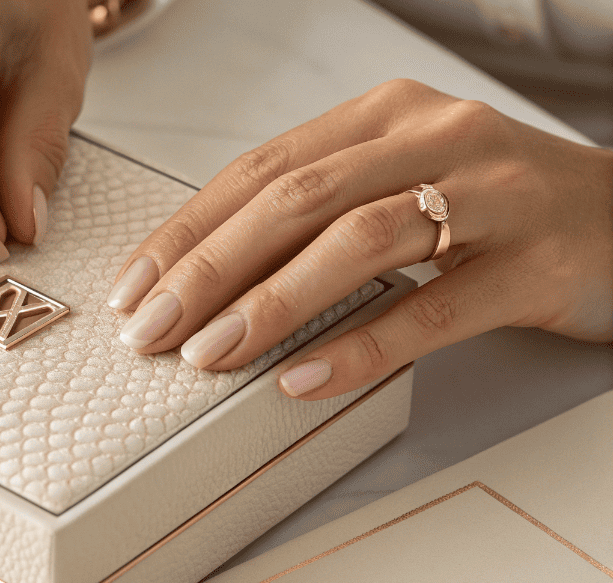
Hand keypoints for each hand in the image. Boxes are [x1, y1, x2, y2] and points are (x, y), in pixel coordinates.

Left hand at [106, 79, 612, 399]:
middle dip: (208, 268)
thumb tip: (214, 274)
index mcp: (385, 115)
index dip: (188, 230)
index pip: (260, 169)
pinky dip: (360, 345)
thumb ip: (321, 210)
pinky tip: (301, 380)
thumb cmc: (496, 206)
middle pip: (294, 199)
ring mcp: (490, 195)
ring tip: (209, 355)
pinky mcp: (534, 261)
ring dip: (270, 303)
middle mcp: (434, 138)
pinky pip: (433, 307)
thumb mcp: (401, 181)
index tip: (135, 286)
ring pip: (357, 241)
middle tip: (151, 329)